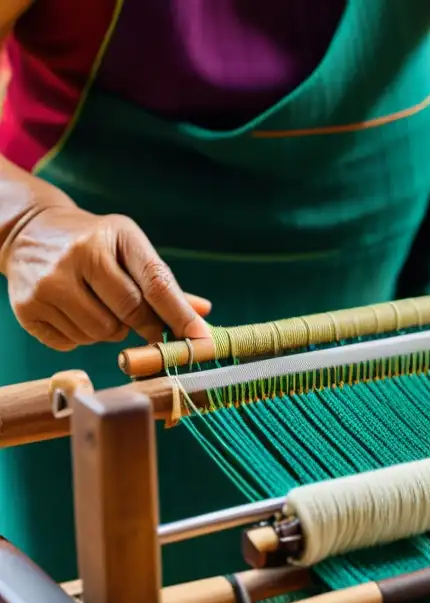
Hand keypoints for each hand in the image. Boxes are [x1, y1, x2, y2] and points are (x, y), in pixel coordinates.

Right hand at [1, 206, 210, 350]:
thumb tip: (203, 312)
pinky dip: (81, 337)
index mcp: (115, 236)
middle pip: (130, 314)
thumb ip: (162, 282)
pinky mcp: (27, 308)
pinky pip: (72, 343)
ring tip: (99, 308)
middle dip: (144, 326)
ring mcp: (49, 282)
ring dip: (110, 332)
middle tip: (143, 325)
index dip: (180, 315)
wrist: (28, 232)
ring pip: (101, 334)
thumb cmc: (94, 243)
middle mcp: (79, 255)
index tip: (200, 339)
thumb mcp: (129, 247)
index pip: (156, 283)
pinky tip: (74, 313)